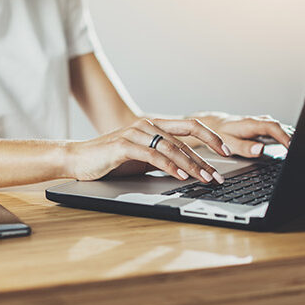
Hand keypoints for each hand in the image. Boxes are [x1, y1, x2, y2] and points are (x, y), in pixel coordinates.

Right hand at [66, 118, 230, 182]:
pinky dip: (171, 167)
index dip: (211, 137)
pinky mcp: (124, 145)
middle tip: (219, 174)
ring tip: (206, 179)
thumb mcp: (142, 158)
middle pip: (186, 136)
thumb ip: (163, 158)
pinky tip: (182, 176)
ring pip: (172, 147)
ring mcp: (136, 133)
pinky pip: (154, 156)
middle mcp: (148, 125)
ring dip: (192, 165)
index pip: (190, 126)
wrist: (78, 158)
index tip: (227, 151)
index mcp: (154, 126)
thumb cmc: (110, 160)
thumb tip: (188, 169)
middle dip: (207, 156)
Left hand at [191, 112, 293, 157]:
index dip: (283, 136)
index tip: (291, 147)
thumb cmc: (220, 134)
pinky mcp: (264, 127)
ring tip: (298, 149)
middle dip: (292, 137)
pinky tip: (292, 144)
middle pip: (280, 126)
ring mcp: (262, 123)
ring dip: (291, 136)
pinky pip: (279, 129)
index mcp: (251, 123)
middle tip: (300, 150)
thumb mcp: (228, 143)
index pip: (272, 127)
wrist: (215, 124)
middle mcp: (258, 121)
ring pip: (281, 127)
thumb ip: (244, 147)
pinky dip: (287, 136)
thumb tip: (260, 149)